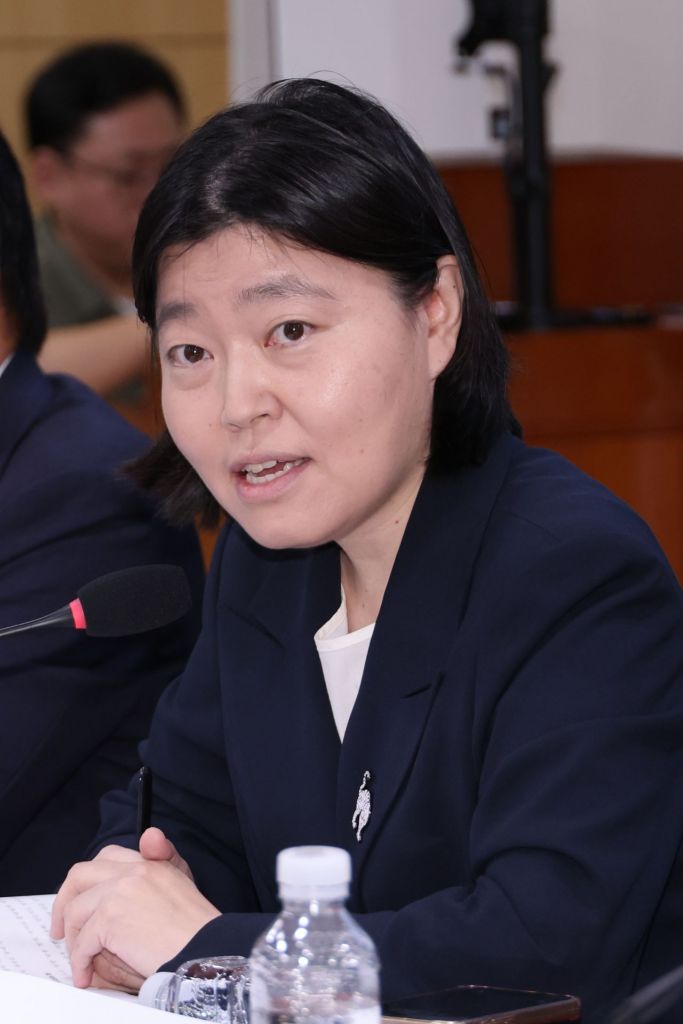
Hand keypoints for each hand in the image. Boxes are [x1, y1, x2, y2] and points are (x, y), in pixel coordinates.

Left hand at [52, 830, 218, 988]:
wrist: (205, 950)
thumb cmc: (196, 927)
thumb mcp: (182, 882)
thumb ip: (163, 858)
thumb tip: (150, 835)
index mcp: (150, 863)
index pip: (108, 856)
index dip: (90, 879)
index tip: (81, 899)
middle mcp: (133, 871)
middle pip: (80, 875)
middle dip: (64, 901)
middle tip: (62, 928)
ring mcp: (119, 892)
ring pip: (76, 911)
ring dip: (73, 939)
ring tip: (81, 960)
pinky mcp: (110, 919)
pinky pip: (82, 941)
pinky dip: (79, 962)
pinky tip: (86, 974)